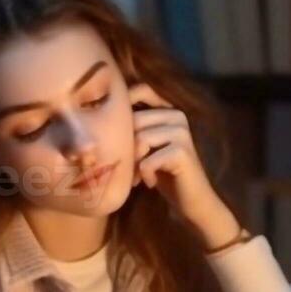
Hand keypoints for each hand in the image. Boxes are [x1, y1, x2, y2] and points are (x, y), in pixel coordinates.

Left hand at [128, 82, 240, 248]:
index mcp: (169, 110)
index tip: (114, 132)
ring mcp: (182, 132)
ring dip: (133, 163)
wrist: (192, 202)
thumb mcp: (147, 148)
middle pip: (134, 120)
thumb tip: (98, 113)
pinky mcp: (182, 152)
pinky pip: (147, 160)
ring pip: (139, 140)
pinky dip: (144, 174)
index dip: (122, 104)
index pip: (141, 90)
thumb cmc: (164, 174)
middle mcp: (177, 116)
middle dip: (126, 147)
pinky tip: (151, 183)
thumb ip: (134, 129)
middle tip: (130, 169)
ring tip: (138, 177)